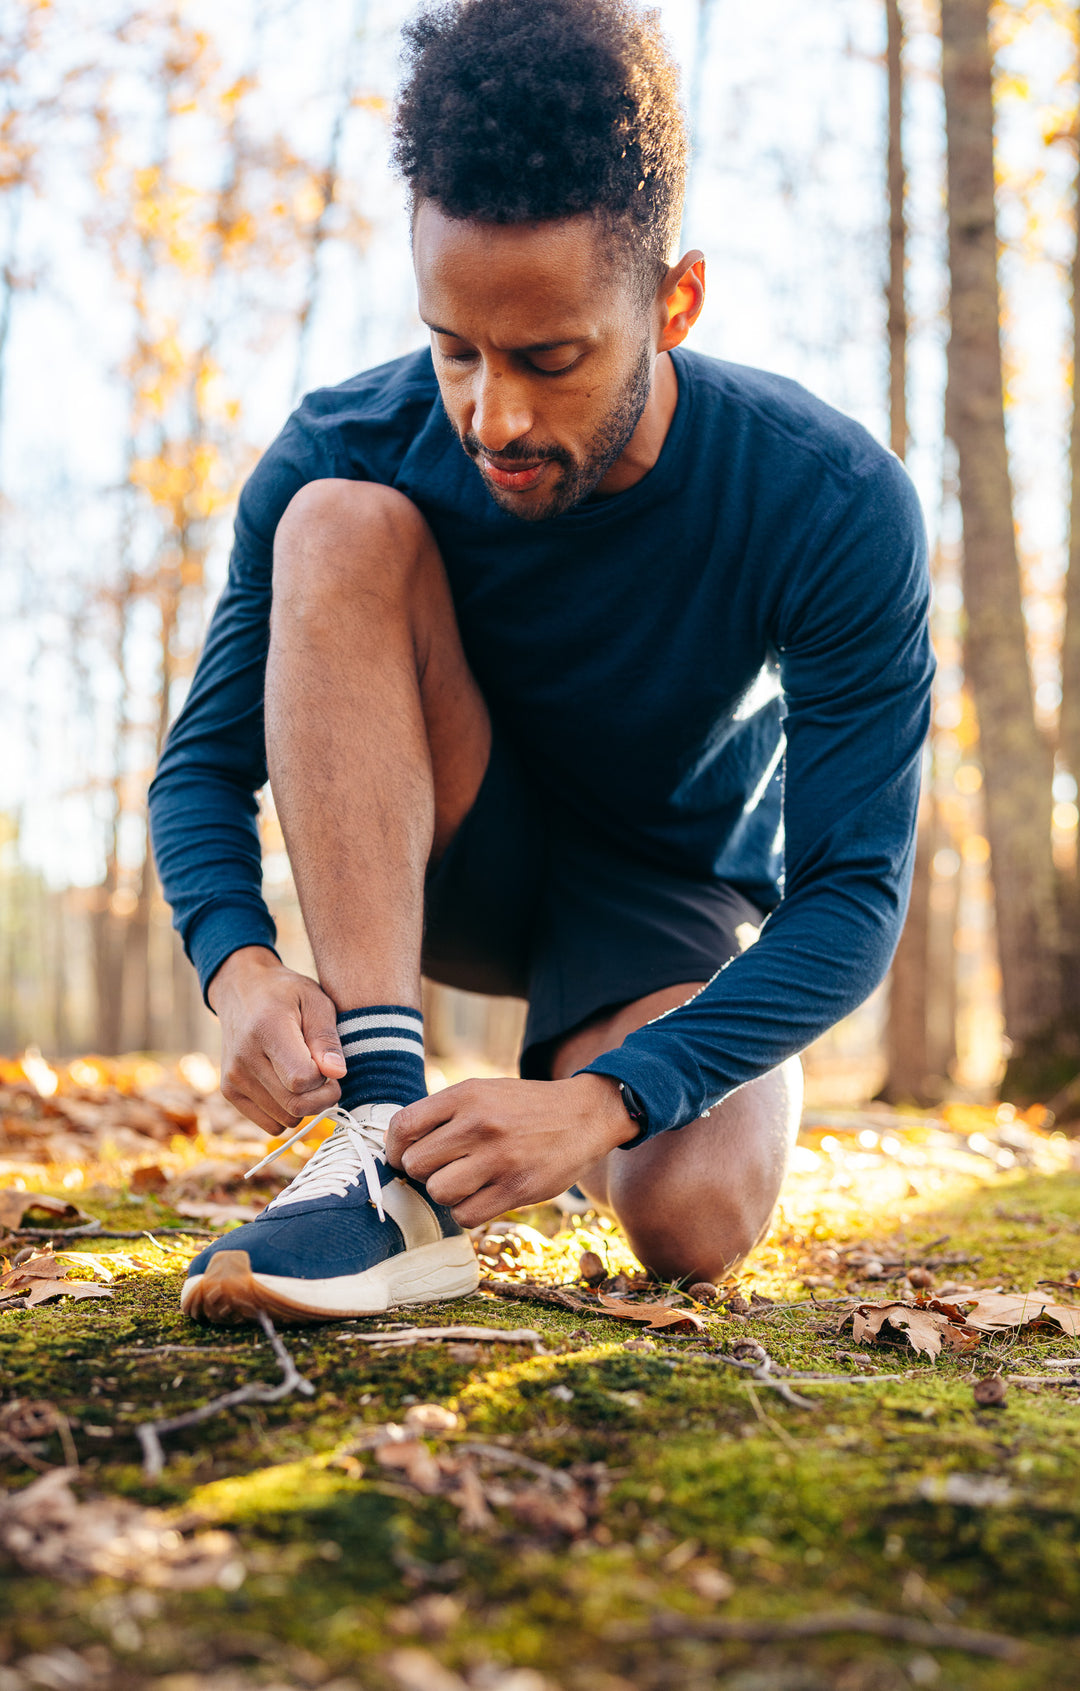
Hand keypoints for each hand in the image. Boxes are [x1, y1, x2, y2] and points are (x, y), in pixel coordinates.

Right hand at [208, 946, 346, 1134]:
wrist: (242, 991)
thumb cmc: (286, 995)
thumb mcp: (315, 1001)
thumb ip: (326, 1038)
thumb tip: (337, 1073)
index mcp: (266, 1029)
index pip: (302, 1079)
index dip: (325, 1079)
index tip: (330, 1064)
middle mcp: (244, 1058)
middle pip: (295, 1105)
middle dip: (321, 1097)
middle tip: (326, 1077)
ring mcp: (233, 1078)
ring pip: (285, 1120)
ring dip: (305, 1105)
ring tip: (304, 1076)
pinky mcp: (230, 1092)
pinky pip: (271, 1124)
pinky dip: (287, 1112)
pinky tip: (288, 1087)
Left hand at [385, 1072, 637, 1226]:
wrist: (585, 1114)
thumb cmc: (524, 1107)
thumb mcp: (484, 1092)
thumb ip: (444, 1113)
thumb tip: (395, 1147)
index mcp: (466, 1095)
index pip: (403, 1126)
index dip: (393, 1148)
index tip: (401, 1156)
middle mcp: (479, 1123)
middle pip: (415, 1164)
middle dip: (422, 1172)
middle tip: (441, 1169)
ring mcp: (499, 1157)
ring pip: (438, 1192)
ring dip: (445, 1193)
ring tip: (464, 1183)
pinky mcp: (517, 1188)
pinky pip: (466, 1215)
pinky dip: (466, 1212)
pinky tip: (480, 1197)